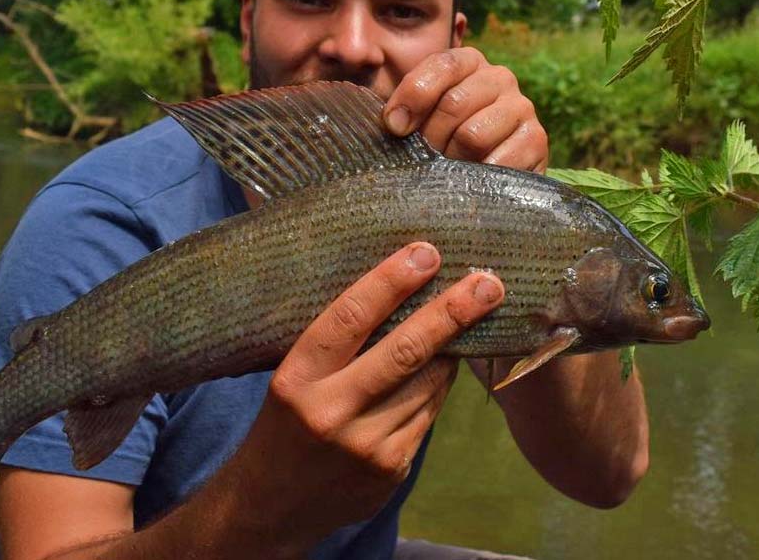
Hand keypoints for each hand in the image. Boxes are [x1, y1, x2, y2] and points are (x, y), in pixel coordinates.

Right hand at [223, 242, 503, 550]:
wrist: (271, 506)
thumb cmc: (283, 423)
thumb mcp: (291, 379)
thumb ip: (334, 347)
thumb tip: (396, 294)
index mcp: (296, 379)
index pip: (348, 319)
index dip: (390, 281)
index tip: (425, 252)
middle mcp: (330, 412)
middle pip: (404, 351)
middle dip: (452, 311)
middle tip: (488, 281)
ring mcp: (366, 446)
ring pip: (428, 383)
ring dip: (453, 346)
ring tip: (476, 310)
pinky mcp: (392, 469)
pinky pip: (428, 413)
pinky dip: (440, 384)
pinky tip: (446, 363)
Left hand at [382, 46, 548, 171]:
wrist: (487, 172)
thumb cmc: (442, 138)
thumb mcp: (419, 116)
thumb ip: (401, 110)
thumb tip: (394, 124)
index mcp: (468, 62)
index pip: (441, 66)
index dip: (413, 97)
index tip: (394, 128)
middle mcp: (499, 77)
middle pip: (454, 104)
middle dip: (430, 138)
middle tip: (423, 160)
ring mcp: (522, 107)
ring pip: (473, 135)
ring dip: (451, 161)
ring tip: (447, 172)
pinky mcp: (537, 140)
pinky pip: (498, 161)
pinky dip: (476, 178)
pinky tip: (471, 182)